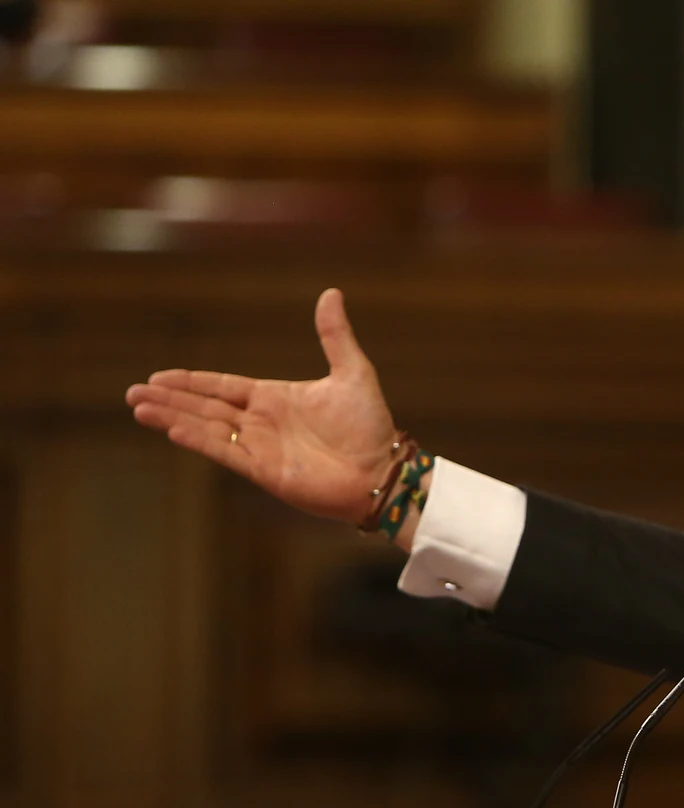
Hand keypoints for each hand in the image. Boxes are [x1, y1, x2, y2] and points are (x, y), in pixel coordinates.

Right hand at [125, 288, 401, 524]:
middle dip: (170, 398)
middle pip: (205, 406)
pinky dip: (199, 441)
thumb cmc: (370, 425)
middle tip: (133, 391)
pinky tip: (173, 430)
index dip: (192, 381)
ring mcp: (260, 446)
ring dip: (173, 418)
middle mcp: (261, 422)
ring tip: (139, 408)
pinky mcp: (264, 470)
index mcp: (275, 398)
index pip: (223, 386)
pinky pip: (224, 452)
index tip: (160, 375)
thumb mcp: (353, 373)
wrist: (382, 470)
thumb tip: (331, 293)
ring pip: (206, 428)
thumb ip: (336, 336)